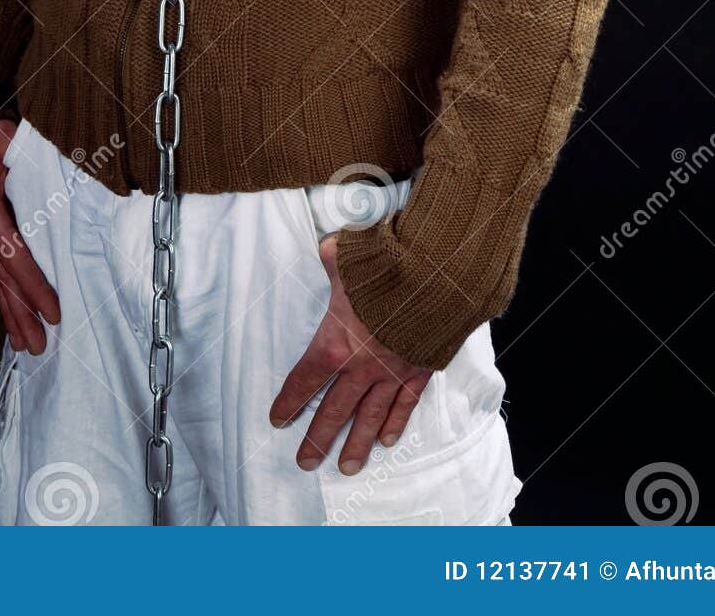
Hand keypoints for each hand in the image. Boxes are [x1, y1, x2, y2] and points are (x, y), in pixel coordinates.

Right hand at [0, 120, 60, 353]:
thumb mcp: (6, 138)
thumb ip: (28, 156)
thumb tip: (59, 166)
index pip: (13, 254)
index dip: (33, 284)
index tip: (52, 310)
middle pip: (1, 280)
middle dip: (21, 315)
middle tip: (39, 347)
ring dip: (11, 315)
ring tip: (26, 345)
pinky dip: (4, 298)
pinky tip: (12, 318)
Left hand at [269, 232, 432, 475]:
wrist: (436, 279)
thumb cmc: (386, 267)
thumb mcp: (347, 256)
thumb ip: (332, 257)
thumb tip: (327, 247)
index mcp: (336, 343)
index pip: (305, 378)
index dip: (289, 400)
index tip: (277, 420)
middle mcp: (361, 367)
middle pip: (333, 410)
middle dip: (317, 438)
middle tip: (304, 462)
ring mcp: (391, 373)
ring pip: (369, 417)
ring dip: (356, 444)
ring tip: (345, 468)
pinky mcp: (418, 371)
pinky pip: (404, 404)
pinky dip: (395, 423)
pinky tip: (387, 441)